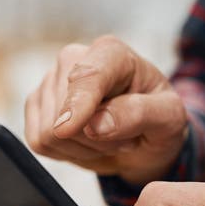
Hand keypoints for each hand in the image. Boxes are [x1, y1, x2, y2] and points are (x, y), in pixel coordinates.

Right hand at [25, 35, 187, 184]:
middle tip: (123, 137)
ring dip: (83, 148)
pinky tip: (87, 143)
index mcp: (110, 53)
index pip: (88, 77)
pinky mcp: (35, 106)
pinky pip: (38, 142)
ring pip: (49, 133)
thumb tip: (95, 124)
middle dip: (96, 139)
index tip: (67, 128)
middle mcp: (73, 58)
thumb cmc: (158, 119)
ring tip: (107, 138)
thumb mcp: (168, 118)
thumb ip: (138, 114)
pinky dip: (65, 153)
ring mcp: (49, 82)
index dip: (77, 103)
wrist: (144, 135)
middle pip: (64, 114)